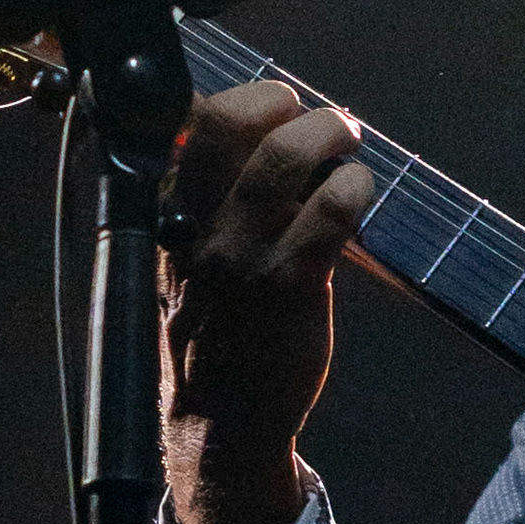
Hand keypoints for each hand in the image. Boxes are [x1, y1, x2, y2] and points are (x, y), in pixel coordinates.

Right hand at [157, 72, 377, 523]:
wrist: (220, 424)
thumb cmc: (215, 332)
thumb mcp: (186, 262)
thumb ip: (210, 204)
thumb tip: (269, 136)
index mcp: (164, 216)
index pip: (187, 128)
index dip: (238, 101)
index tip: (271, 107)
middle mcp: (195, 228)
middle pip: (225, 124)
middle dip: (277, 99)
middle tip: (311, 114)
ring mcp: (240, 257)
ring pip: (281, 159)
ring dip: (326, 131)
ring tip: (347, 137)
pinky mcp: (288, 287)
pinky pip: (329, 214)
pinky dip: (353, 187)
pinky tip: (360, 191)